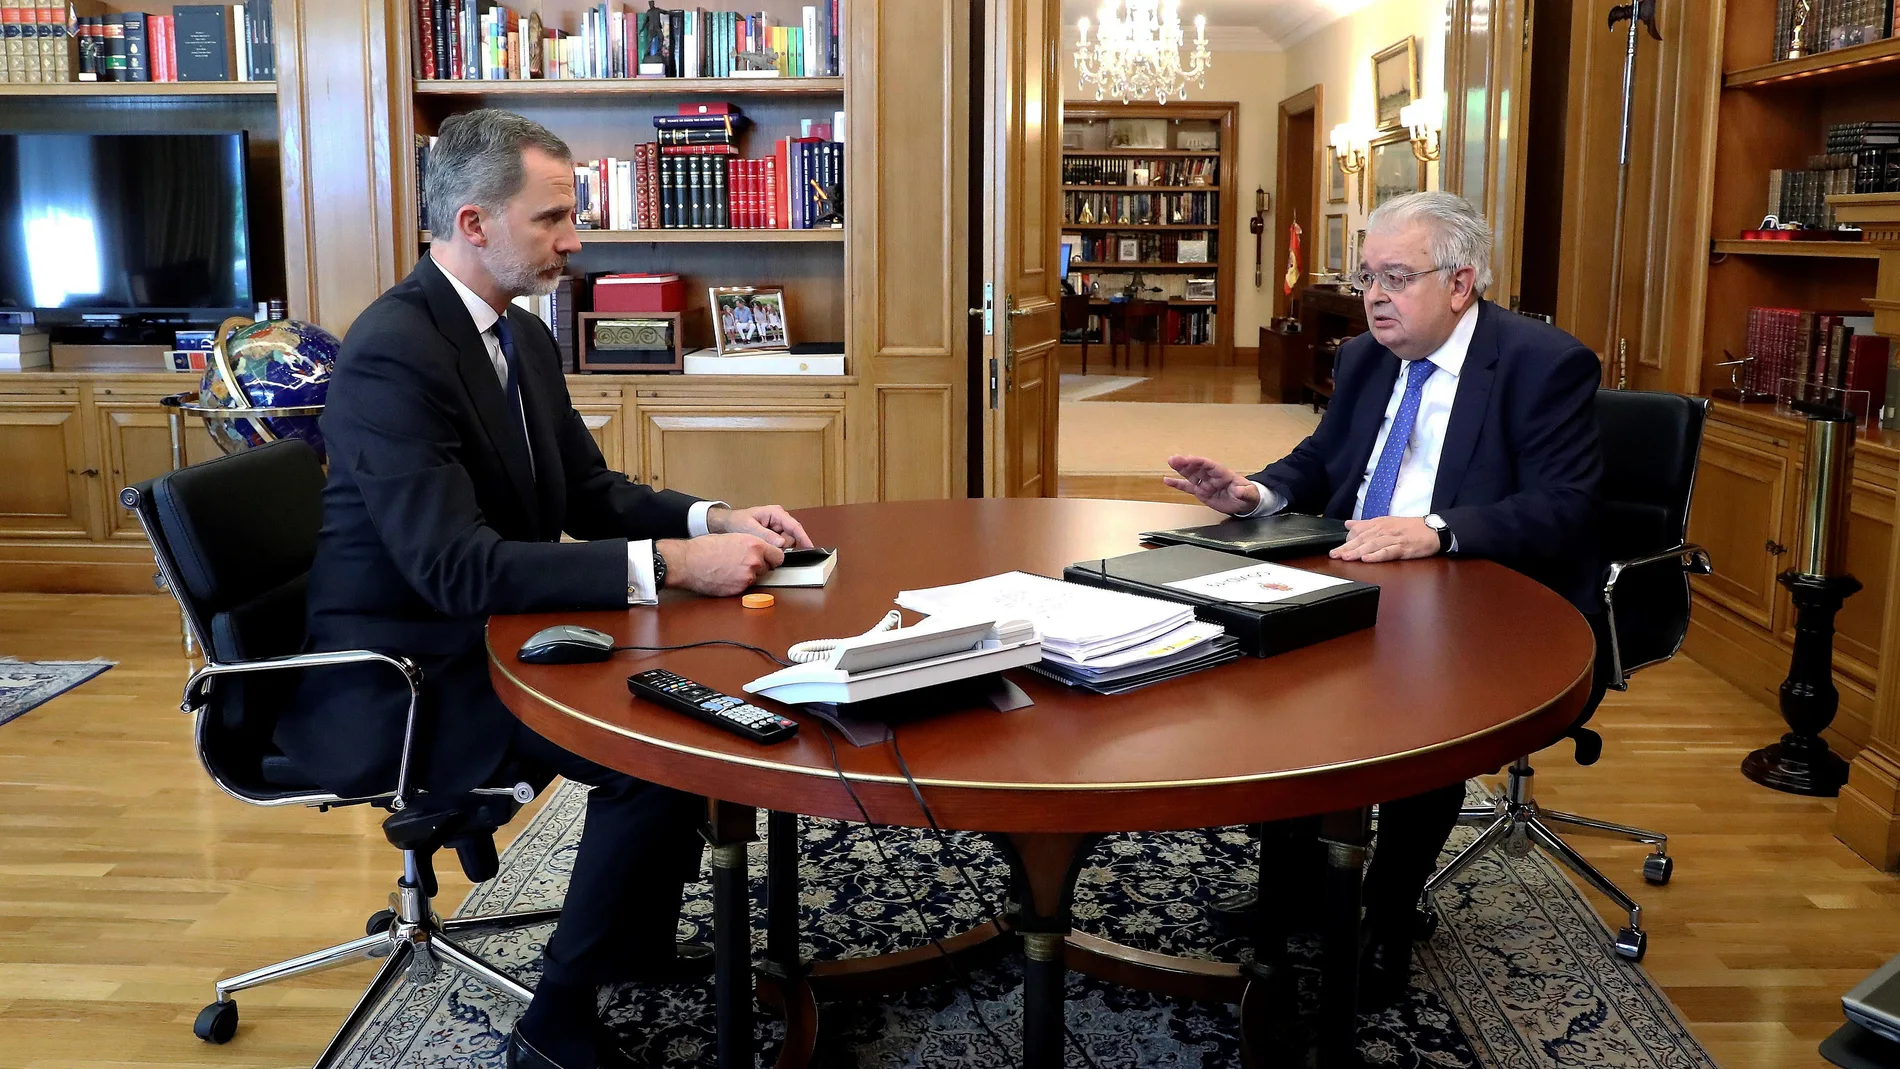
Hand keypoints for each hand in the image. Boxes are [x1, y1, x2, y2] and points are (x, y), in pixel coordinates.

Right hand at [659, 534, 785, 596]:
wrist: (689, 562)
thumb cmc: (705, 548)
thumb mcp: (734, 537)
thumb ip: (751, 545)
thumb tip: (761, 552)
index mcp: (755, 545)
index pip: (779, 556)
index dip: (772, 558)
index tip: (768, 558)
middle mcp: (754, 561)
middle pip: (769, 568)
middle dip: (759, 566)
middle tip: (742, 563)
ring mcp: (748, 577)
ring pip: (757, 578)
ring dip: (749, 575)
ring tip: (731, 569)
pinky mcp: (739, 589)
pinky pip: (746, 587)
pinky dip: (739, 583)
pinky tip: (727, 577)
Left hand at [707, 505, 813, 549]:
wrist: (727, 524)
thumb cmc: (737, 521)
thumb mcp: (749, 528)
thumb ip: (766, 535)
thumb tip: (782, 544)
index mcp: (776, 513)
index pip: (794, 526)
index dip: (803, 537)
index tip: (810, 547)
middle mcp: (780, 519)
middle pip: (791, 537)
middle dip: (783, 546)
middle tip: (768, 547)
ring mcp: (778, 527)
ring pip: (787, 543)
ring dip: (777, 548)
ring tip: (762, 544)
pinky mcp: (774, 535)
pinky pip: (780, 545)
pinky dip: (774, 548)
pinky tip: (764, 546)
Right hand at [1162, 455, 1261, 515]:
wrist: (1245, 503)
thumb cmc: (1248, 495)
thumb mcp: (1249, 494)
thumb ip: (1244, 492)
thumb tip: (1238, 490)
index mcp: (1223, 474)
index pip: (1209, 465)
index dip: (1198, 462)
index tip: (1188, 459)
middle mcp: (1212, 476)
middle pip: (1197, 468)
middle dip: (1186, 463)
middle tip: (1174, 459)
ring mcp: (1205, 484)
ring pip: (1191, 475)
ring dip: (1181, 469)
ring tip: (1170, 462)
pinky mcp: (1201, 492)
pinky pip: (1188, 487)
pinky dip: (1178, 484)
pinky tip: (1167, 480)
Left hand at [1330, 517, 1440, 562]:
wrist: (1432, 530)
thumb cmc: (1409, 528)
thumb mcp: (1386, 522)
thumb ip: (1365, 524)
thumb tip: (1348, 524)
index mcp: (1379, 524)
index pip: (1359, 532)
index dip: (1346, 541)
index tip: (1335, 549)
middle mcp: (1384, 530)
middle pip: (1363, 539)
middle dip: (1347, 547)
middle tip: (1334, 555)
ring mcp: (1394, 539)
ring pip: (1372, 545)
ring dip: (1358, 551)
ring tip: (1346, 557)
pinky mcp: (1403, 548)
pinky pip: (1388, 552)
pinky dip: (1377, 555)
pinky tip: (1367, 559)